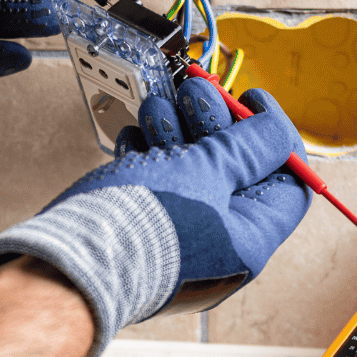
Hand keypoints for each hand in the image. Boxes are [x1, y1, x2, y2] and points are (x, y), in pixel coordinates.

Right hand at [0, 77, 312, 356]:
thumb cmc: (141, 228)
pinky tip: (136, 139)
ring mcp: (178, 240)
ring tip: (158, 109)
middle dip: (215, 124)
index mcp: (249, 241)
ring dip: (177, 131)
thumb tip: (276, 132)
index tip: (251, 102)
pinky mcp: (142, 232)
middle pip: (235, 172)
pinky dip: (149, 155)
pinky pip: (157, 187)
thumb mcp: (208, 172)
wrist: (68, 263)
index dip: (275, 137)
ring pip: (190, 173)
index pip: (289, 185)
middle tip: (197, 93)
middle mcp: (219, 246)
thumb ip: (248, 148)